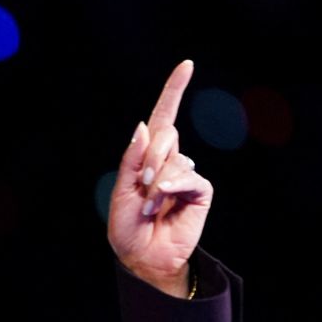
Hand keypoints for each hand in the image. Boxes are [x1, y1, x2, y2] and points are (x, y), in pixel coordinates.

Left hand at [107, 60, 213, 296]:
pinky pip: (191, 177)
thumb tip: (144, 126)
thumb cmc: (127, 226)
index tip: (187, 64)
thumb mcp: (120, 191)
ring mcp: (186, 174)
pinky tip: (165, 204)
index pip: (162, 118)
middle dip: (148, 159)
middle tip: (141, 187)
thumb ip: (131, 159)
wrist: (142, 256)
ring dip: (157, 183)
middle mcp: (168, 160)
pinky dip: (174, 188)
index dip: (174, 91)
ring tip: (151, 206)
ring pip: (176, 159)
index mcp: (146, 157)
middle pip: (165, 135)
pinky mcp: (200, 191)